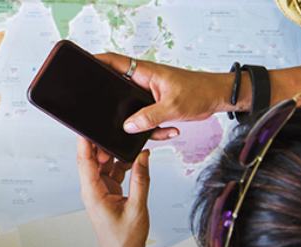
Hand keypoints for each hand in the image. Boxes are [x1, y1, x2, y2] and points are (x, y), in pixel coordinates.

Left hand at [77, 137, 150, 246]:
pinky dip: (122, 165)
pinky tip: (134, 159)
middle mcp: (93, 190)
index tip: (86, 124)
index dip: (84, 141)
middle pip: (93, 159)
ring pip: (104, 165)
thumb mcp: (137, 207)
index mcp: (93, 193)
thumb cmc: (125, 240)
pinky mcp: (108, 193)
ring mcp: (100, 191)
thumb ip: (141, 179)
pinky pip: (113, 173)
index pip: (85, 161)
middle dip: (103, 144)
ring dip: (115, 155)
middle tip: (117, 131)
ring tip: (129, 143)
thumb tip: (143, 156)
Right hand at [95, 53, 232, 139]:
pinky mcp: (155, 107)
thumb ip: (149, 118)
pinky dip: (155, 129)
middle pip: (117, 91)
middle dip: (114, 107)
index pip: (113, 62)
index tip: (82, 69)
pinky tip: (170, 129)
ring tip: (158, 128)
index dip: (96, 62)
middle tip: (112, 118)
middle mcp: (143, 82)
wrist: (218, 98)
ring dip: (141, 124)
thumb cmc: (200, 91)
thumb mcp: (172, 106)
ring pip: (131, 112)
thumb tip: (128, 127)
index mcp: (144, 73)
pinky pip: (145, 121)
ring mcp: (148, 95)